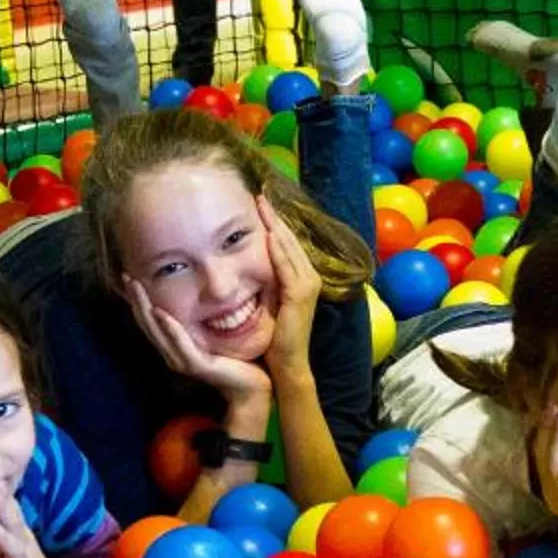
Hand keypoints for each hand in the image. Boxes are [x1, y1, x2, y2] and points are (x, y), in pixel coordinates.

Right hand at [122, 278, 273, 408]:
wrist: (251, 388)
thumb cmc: (236, 360)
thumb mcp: (214, 335)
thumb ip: (203, 320)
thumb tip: (202, 293)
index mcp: (175, 347)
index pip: (150, 321)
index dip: (138, 301)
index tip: (128, 277)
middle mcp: (173, 354)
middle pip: (147, 324)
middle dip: (136, 300)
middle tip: (126, 277)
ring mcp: (182, 361)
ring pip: (157, 332)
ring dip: (145, 308)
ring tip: (137, 288)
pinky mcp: (196, 365)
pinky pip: (179, 344)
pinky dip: (169, 327)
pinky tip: (160, 311)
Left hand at [259, 200, 321, 381]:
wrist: (288, 362)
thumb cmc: (276, 337)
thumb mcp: (271, 302)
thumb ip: (267, 282)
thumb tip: (248, 264)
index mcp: (303, 277)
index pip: (287, 243)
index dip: (275, 222)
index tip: (260, 203)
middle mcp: (310, 277)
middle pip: (290, 240)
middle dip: (275, 216)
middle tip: (260, 194)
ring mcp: (308, 285)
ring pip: (289, 248)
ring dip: (276, 225)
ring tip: (263, 205)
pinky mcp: (300, 294)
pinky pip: (287, 266)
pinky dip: (278, 249)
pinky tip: (269, 233)